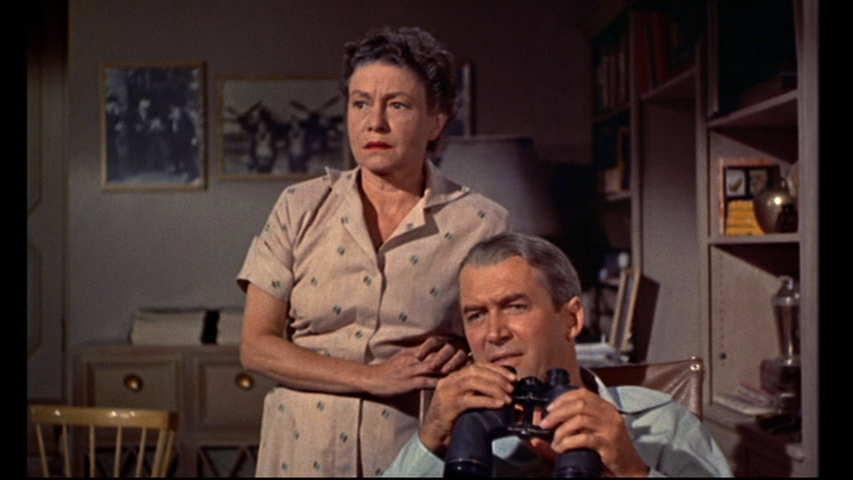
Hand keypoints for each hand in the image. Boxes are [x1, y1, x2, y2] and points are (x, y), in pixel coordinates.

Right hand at [364, 336, 467, 396]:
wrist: (371, 379)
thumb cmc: (389, 370)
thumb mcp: (404, 357)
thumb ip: (419, 354)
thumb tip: (435, 354)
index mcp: (415, 350)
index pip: (437, 341)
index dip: (451, 345)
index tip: (463, 352)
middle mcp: (416, 357)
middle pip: (441, 352)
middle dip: (457, 358)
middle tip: (469, 364)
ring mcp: (413, 370)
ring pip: (438, 366)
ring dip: (452, 370)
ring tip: (466, 376)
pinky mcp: (410, 383)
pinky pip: (429, 382)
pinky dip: (441, 384)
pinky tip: (452, 388)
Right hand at [418, 362, 516, 454]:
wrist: (433, 435)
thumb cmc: (453, 418)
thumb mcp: (466, 400)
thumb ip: (482, 394)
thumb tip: (509, 395)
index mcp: (455, 376)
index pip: (478, 365)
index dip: (497, 369)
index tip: (512, 377)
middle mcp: (450, 381)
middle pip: (476, 370)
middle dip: (497, 377)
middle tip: (512, 388)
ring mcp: (447, 392)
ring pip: (472, 382)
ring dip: (494, 388)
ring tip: (507, 397)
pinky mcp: (448, 406)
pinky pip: (469, 400)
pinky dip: (486, 400)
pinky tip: (498, 404)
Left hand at [528, 388, 649, 476]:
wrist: (630, 467)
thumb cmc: (609, 449)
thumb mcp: (593, 432)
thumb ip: (573, 427)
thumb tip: (542, 429)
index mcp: (606, 407)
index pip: (582, 393)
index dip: (563, 398)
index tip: (550, 408)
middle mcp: (610, 414)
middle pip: (579, 404)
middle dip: (558, 413)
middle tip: (545, 424)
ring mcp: (610, 428)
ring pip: (580, 420)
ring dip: (561, 430)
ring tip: (555, 441)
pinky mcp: (609, 443)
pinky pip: (584, 438)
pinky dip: (568, 442)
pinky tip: (562, 448)